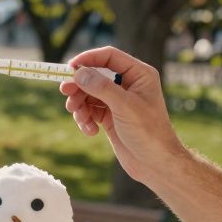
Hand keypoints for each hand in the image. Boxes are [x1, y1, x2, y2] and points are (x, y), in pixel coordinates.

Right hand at [60, 47, 186, 186]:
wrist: (155, 164)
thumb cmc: (148, 132)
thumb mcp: (125, 106)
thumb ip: (101, 87)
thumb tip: (78, 73)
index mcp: (139, 74)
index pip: (109, 57)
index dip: (88, 59)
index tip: (70, 68)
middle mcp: (128, 84)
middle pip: (94, 75)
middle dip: (79, 86)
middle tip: (66, 93)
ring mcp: (118, 101)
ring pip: (89, 94)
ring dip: (80, 105)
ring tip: (81, 118)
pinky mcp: (110, 116)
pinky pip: (90, 110)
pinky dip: (86, 119)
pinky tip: (91, 131)